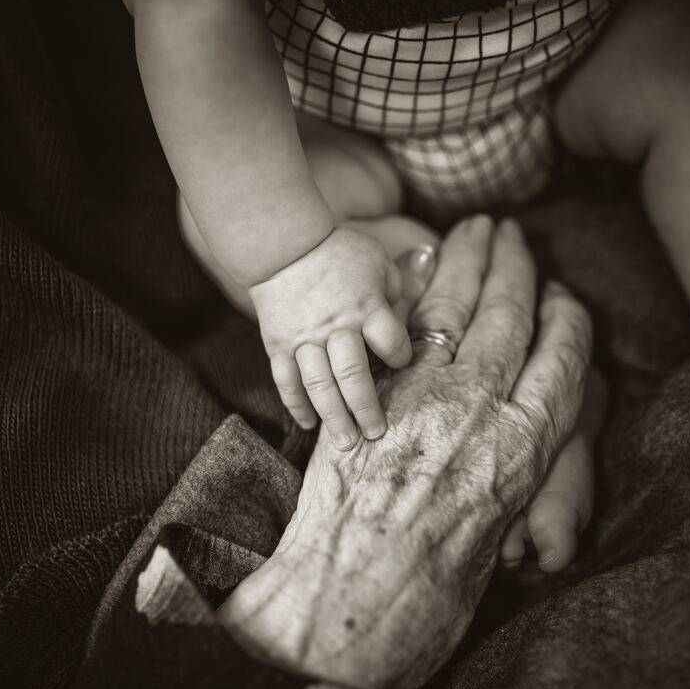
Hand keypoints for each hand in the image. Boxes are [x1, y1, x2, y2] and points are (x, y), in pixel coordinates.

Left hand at [221, 216, 594, 688]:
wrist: (348, 609)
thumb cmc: (429, 599)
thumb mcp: (493, 541)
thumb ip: (506, 482)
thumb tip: (505, 457)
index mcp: (527, 450)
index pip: (564, 358)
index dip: (565, 318)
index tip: (563, 295)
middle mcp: (484, 410)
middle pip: (511, 316)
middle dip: (515, 265)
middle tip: (513, 231)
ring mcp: (424, 395)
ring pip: (457, 309)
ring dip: (467, 260)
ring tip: (476, 229)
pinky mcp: (371, 393)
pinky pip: (401, 327)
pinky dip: (413, 289)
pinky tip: (420, 264)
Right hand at [249, 227, 411, 448]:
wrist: (283, 244)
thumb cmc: (339, 252)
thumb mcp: (379, 262)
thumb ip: (399, 292)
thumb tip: (411, 320)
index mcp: (366, 306)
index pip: (391, 344)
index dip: (400, 357)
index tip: (400, 362)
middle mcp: (336, 327)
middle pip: (354, 375)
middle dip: (366, 408)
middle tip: (376, 434)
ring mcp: (304, 339)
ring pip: (319, 385)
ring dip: (333, 417)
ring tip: (346, 444)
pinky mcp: (278, 345)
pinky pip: (286, 381)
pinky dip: (296, 405)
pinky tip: (309, 425)